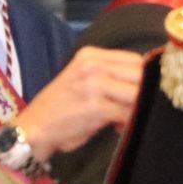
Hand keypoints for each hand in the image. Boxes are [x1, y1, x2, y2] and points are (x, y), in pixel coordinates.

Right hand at [15, 47, 144, 160]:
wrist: (34, 128)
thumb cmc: (62, 108)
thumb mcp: (84, 80)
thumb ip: (111, 77)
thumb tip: (147, 85)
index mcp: (91, 55)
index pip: (135, 60)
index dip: (145, 78)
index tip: (145, 93)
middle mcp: (93, 65)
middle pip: (140, 74)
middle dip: (145, 93)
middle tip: (139, 108)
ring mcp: (94, 84)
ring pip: (137, 94)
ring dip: (137, 109)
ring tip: (124, 118)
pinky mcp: (95, 107)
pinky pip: (127, 113)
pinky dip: (128, 122)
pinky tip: (117, 127)